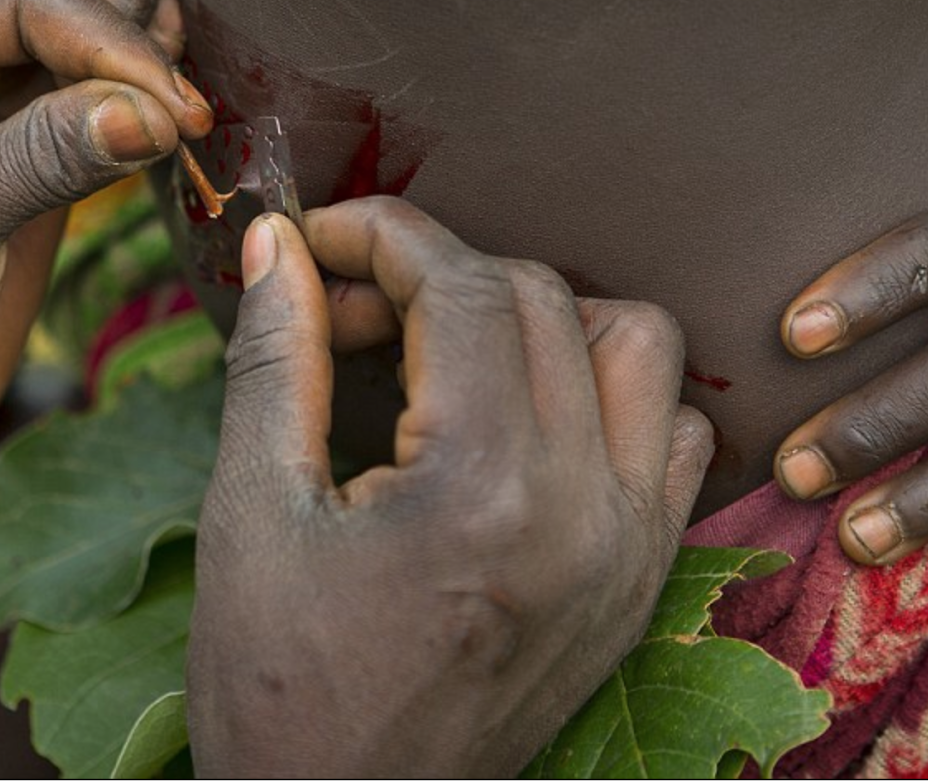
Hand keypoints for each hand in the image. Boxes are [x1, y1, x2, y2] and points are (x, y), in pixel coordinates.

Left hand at [0, 0, 210, 550]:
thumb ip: (46, 158)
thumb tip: (159, 111)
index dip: (115, 42)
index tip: (174, 119)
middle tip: (164, 94)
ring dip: (149, 29)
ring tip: (168, 115)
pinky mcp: (38, 119)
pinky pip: (112, 53)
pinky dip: (154, 76)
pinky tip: (166, 133)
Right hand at [186, 198, 714, 776]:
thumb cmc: (278, 691)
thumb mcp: (252, 516)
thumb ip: (275, 362)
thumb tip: (275, 242)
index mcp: (482, 490)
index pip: (462, 286)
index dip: (380, 236)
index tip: (315, 241)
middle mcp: (583, 508)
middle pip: (541, 296)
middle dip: (437, 274)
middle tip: (348, 315)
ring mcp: (630, 546)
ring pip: (638, 345)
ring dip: (542, 315)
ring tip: (449, 353)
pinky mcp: (644, 580)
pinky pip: (675, 435)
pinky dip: (612, 394)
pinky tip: (525, 418)